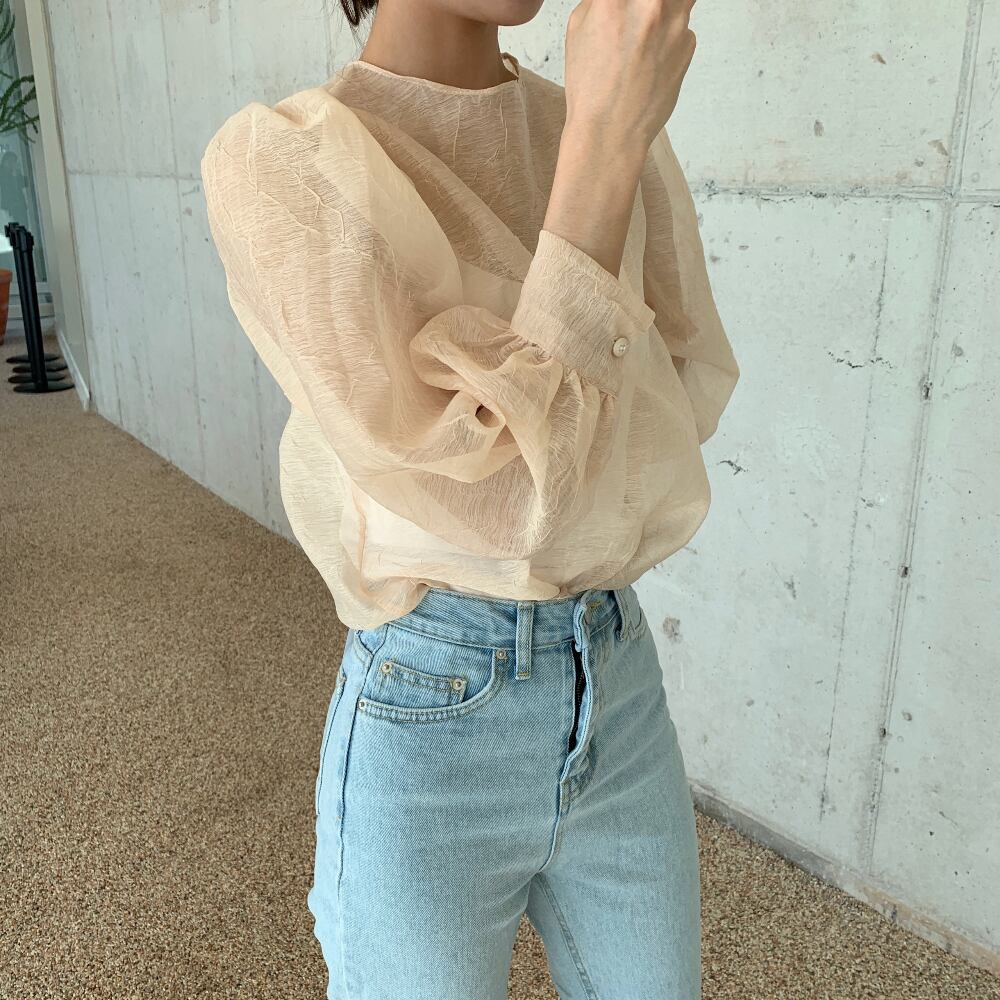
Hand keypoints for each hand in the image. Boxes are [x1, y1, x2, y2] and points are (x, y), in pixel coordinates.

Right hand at [564, 0, 697, 149]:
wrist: (612, 131)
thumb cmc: (590, 87)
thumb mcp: (579, 27)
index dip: (629, 1)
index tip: (627, 6)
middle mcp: (651, 4)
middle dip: (653, 4)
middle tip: (643, 14)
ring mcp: (676, 23)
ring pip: (678, 0)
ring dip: (665, 9)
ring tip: (646, 31)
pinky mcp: (689, 43)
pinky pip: (683, 25)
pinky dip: (669, 34)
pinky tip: (651, 57)